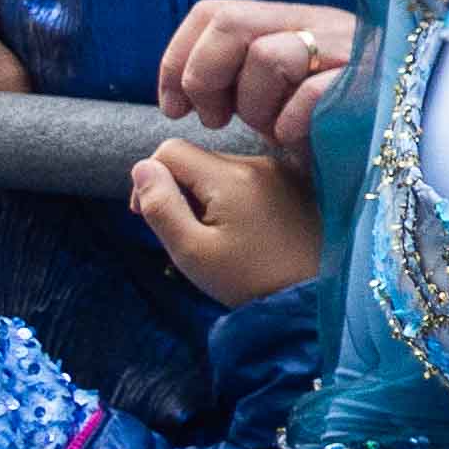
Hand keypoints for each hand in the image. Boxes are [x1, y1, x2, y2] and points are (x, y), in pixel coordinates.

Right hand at [131, 138, 324, 305]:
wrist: (307, 297)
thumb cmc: (245, 279)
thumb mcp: (191, 250)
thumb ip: (161, 206)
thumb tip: (141, 167)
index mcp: (233, 175)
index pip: (171, 150)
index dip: (150, 180)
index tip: (152, 215)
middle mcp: (260, 162)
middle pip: (197, 159)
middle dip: (181, 190)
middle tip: (190, 233)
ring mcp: (282, 169)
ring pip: (221, 168)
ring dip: (208, 195)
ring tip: (220, 235)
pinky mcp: (296, 181)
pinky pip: (248, 177)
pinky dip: (234, 197)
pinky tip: (242, 228)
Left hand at [157, 0, 361, 154]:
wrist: (410, 141)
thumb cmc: (336, 123)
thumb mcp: (281, 95)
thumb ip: (244, 79)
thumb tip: (187, 91)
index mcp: (287, 22)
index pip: (213, 12)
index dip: (179, 58)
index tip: (174, 106)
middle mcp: (314, 24)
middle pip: (229, 22)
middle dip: (203, 76)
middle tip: (213, 119)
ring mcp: (342, 48)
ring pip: (268, 56)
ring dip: (254, 106)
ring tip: (269, 130)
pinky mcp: (366, 81)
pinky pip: (310, 93)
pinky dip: (290, 122)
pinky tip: (295, 140)